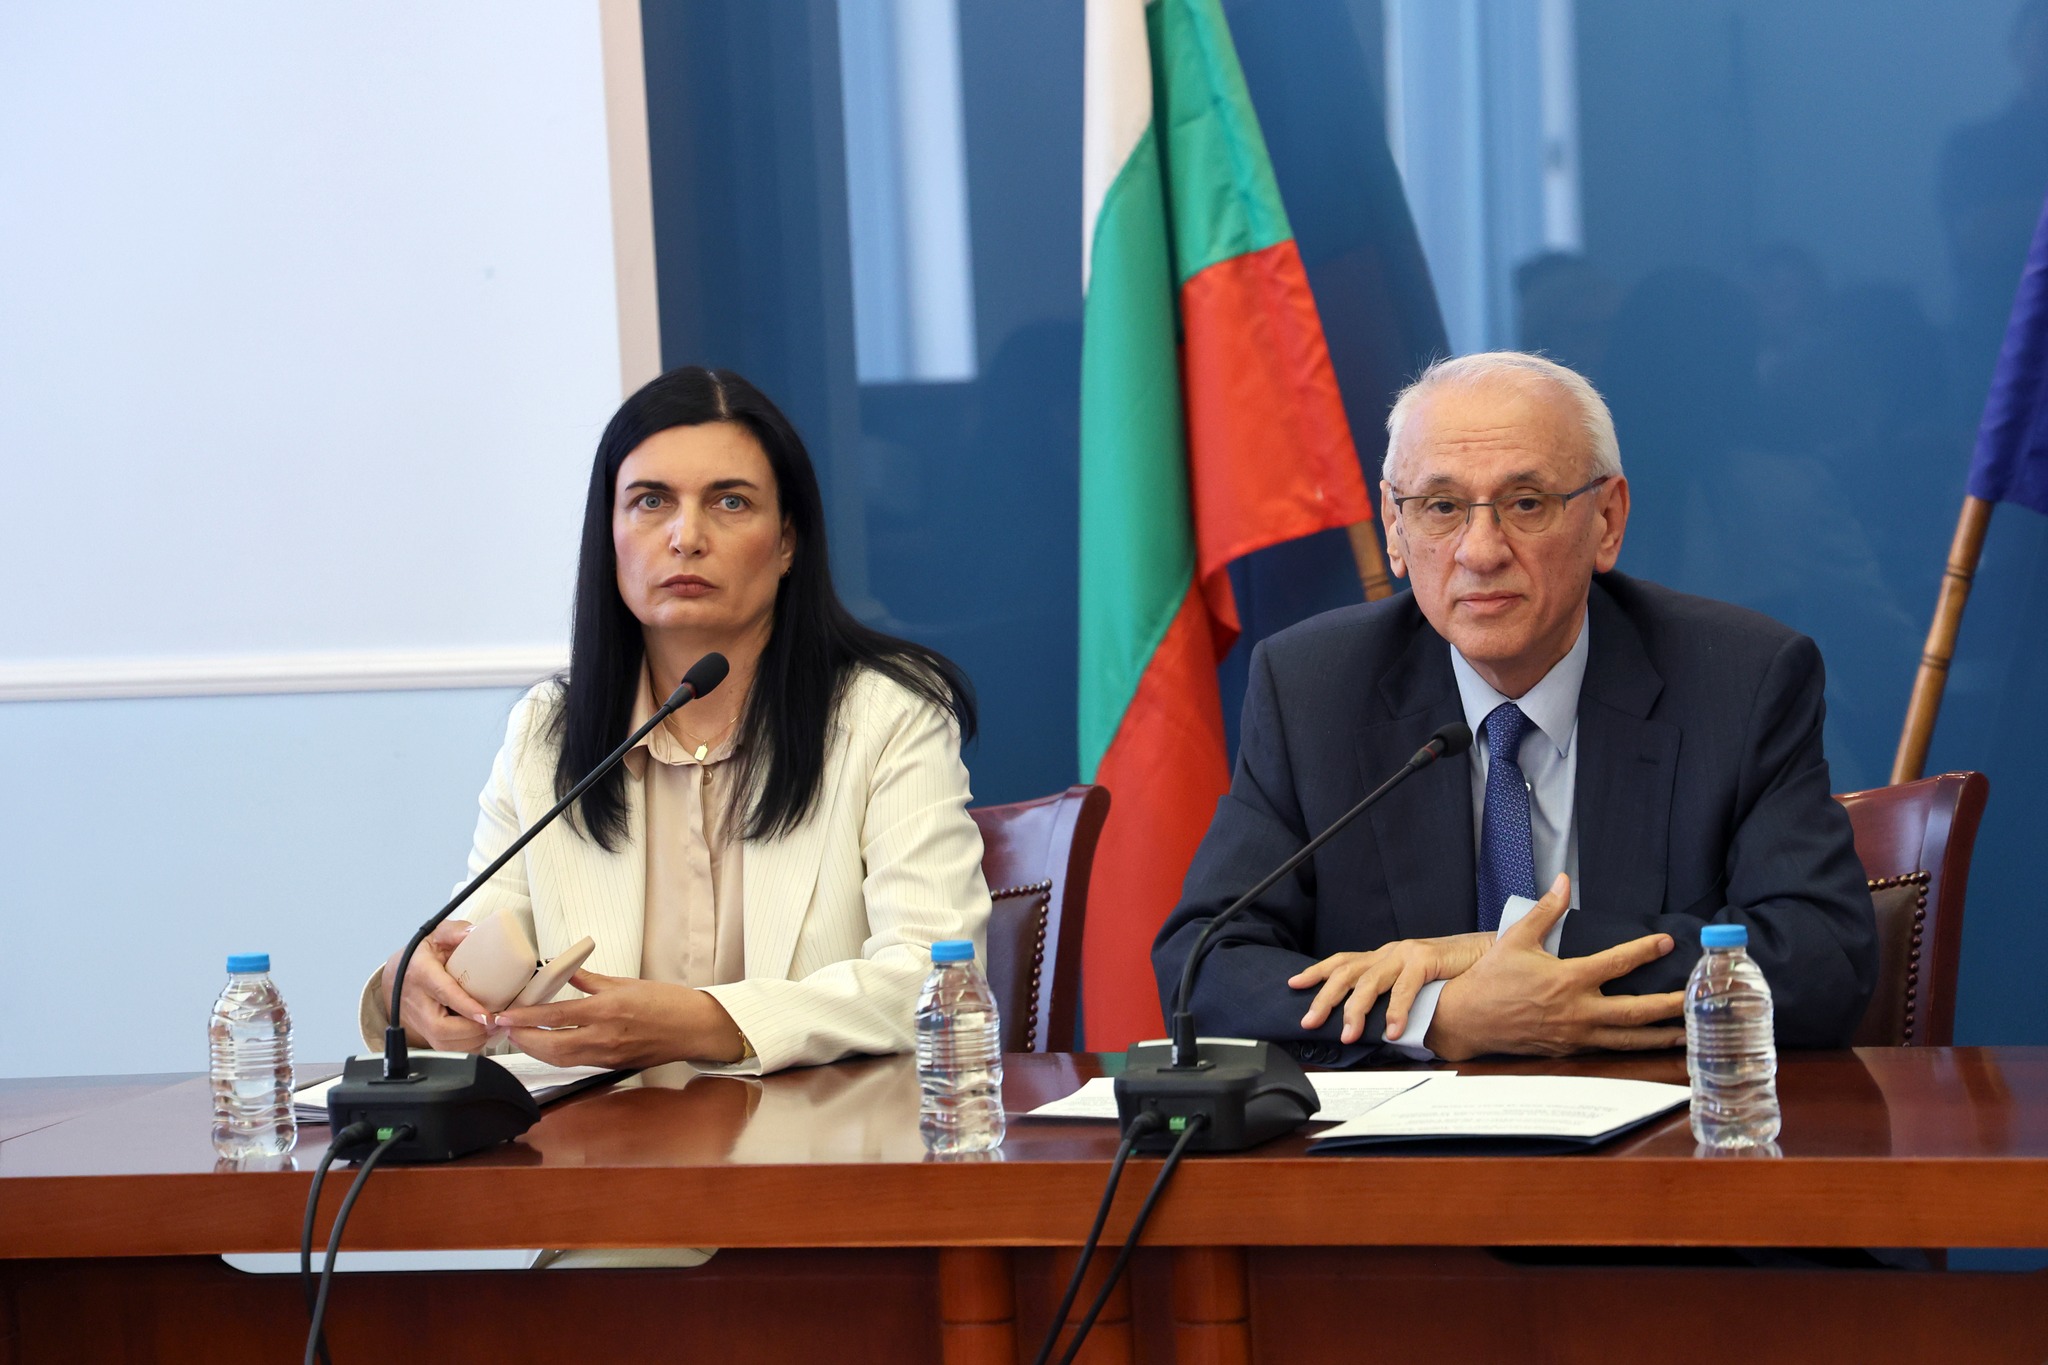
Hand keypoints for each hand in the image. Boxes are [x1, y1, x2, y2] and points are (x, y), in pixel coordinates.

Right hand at [381, 920, 492, 1052]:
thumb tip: (474, 932)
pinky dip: (468, 1047)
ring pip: (443, 1044)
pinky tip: (482, 1034)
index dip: (466, 1007)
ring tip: (494, 1028)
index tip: (487, 1016)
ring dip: (473, 1041)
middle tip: (497, 1022)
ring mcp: (418, 1021)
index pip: (444, 993)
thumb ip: (455, 931)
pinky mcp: (424, 1034)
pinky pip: (446, 1049)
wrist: (397, 975)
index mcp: (421, 973)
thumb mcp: (436, 935)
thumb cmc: (422, 955)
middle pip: (441, 1029)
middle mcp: (417, 1001)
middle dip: (473, 1031)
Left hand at [492, 970, 747, 1068]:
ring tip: (520, 1038)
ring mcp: (607, 1055)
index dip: (524, 1018)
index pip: (554, 1016)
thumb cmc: (667, 1002)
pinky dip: (556, 1055)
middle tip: (505, 1029)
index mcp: (607, 1010)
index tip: (504, 1015)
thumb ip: (589, 979)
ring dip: (535, 1050)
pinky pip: (576, 1062)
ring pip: (560, 1059)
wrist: (694, 1028)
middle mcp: (604, 1036)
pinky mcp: (612, 1065)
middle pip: (550, 1046)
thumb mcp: (626, 982)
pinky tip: (547, 1045)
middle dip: (522, 1040)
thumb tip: (564, 969)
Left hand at [1287, 932, 1494, 1043]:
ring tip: (1348, 1034)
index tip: (1292, 985)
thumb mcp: (1415, 982)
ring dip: (1356, 1010)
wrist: (1487, 952)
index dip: (1316, 972)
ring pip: (1370, 981)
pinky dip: (1398, 1010)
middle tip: (1310, 1021)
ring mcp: (1407, 954)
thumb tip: (1372, 1024)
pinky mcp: (1427, 959)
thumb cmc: (1451, 971)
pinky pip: (1406, 987)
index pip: (1342, 961)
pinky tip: (1394, 1030)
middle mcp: (1390, 952)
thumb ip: (1394, 996)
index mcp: (1384, 957)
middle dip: (1324, 998)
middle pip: (1346, 973)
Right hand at [1424, 874, 1685, 1060]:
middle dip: (1671, 1005)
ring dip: (1662, 1036)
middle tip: (1699, 998)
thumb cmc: (1491, 978)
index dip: (1645, 951)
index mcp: (1567, 979)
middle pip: (1637, 1011)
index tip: (1668, 942)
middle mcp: (1578, 1010)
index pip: (1617, 963)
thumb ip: (1545, 910)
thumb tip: (1563, 881)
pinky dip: (1635, 1048)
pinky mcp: (1570, 1050)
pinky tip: (1651, 1044)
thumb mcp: (1515, 939)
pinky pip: (1610, 1050)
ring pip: (1630, 1040)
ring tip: (1690, 1032)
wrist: (1468, 1020)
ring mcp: (1576, 1035)